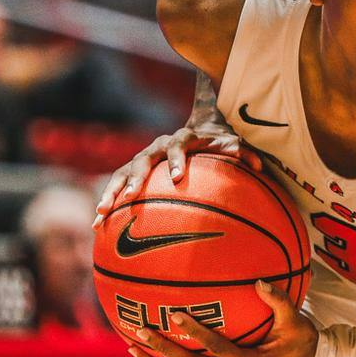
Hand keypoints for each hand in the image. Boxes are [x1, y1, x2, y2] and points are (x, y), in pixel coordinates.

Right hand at [92, 124, 264, 225]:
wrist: (197, 131)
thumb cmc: (216, 142)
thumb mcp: (231, 144)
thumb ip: (242, 152)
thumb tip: (258, 164)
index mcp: (181, 138)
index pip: (177, 147)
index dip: (176, 161)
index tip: (178, 178)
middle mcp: (156, 146)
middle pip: (142, 160)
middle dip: (135, 179)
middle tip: (129, 197)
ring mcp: (142, 159)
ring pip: (122, 174)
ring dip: (111, 192)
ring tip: (102, 213)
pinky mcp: (133, 173)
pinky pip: (116, 187)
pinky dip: (107, 204)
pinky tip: (97, 226)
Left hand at [128, 281, 319, 356]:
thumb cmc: (300, 341)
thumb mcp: (296, 322)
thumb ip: (279, 302)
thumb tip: (260, 281)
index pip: (217, 348)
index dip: (197, 333)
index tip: (176, 314)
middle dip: (163, 351)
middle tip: (141, 332)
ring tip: (133, 349)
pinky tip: (152, 353)